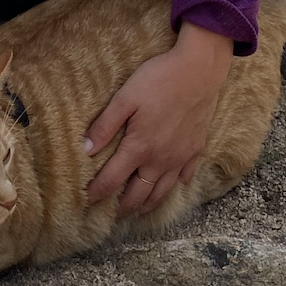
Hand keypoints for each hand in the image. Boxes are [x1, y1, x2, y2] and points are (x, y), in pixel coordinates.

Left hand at [84, 21, 233, 214]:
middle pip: (140, 193)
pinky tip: (170, 186)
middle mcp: (161, 160)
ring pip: (163, 191)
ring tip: (137, 209)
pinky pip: (185, 177)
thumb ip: (105, 125)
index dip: (98, 192)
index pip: (113, 179)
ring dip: (148, 203)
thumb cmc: (159, 80)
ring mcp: (181, 157)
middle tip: (113, 213)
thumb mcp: (125, 97)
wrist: (199, 71)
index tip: (87, 200)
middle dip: (124, 206)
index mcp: (140, 147)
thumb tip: (86, 150)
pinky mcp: (196, 149)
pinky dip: (175, 186)